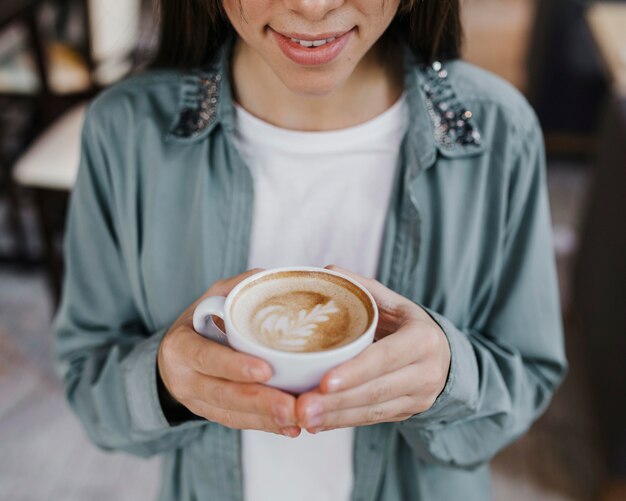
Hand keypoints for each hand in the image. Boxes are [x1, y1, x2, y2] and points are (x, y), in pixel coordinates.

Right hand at [158, 268, 300, 437]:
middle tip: (291, 405)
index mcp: (181, 346)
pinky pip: (238, 424)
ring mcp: (196, 401)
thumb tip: (273, 278)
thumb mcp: (212, 296)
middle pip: (223, 394)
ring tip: (297, 419)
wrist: (175, 355)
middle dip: (259, 402)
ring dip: (266, 419)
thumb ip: (239, 287)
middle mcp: (184, 378)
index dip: (234, 366)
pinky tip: (289, 428)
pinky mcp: (211, 414)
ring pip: (232, 415)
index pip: (207, 358)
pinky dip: (264, 426)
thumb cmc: (201, 319)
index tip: (266, 370)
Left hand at [296, 265, 450, 432]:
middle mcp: (425, 372)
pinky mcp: (406, 413)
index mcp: (423, 339)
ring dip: (335, 416)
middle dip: (337, 401)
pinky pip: (371, 421)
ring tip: (302, 417)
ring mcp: (418, 398)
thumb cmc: (408, 324)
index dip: (355, 371)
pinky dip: (341, 422)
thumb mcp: (394, 302)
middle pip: (376, 390)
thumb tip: (327, 271)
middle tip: (302, 407)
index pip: (385, 357)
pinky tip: (316, 424)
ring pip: (373, 411)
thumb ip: (363, 288)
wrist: (444, 356)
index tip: (324, 381)